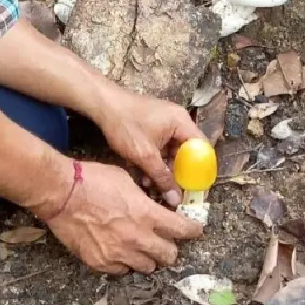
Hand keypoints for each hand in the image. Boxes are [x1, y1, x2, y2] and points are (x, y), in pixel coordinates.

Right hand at [42, 160, 202, 274]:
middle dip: (170, 247)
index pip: (181, 230)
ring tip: (140, 246)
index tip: (195, 230)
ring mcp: (119, 254)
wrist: (62, 194)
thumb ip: (143, 198)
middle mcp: (138, 239)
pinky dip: (124, 262)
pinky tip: (119, 250)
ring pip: (147, 267)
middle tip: (165, 240)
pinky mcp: (101, 263)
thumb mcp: (126, 180)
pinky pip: (122, 270)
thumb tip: (152, 205)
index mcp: (147, 215)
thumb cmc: (93, 180)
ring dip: (148, 256)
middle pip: (169, 256)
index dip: (192, 230)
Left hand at [91, 85, 205, 205]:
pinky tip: (144, 174)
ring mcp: (165, 122)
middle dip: (178, 173)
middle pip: (187, 152)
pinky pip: (161, 146)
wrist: (102, 104)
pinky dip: (155, 160)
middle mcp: (177, 120)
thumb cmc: (125, 125)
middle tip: (172, 192)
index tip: (195, 190)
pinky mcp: (153, 125)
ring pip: (172, 151)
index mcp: (181, 122)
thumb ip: (162, 178)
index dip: (200, 171)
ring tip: (151, 185)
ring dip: (163, 169)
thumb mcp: (145, 156)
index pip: (202, 149)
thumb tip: (176, 200)